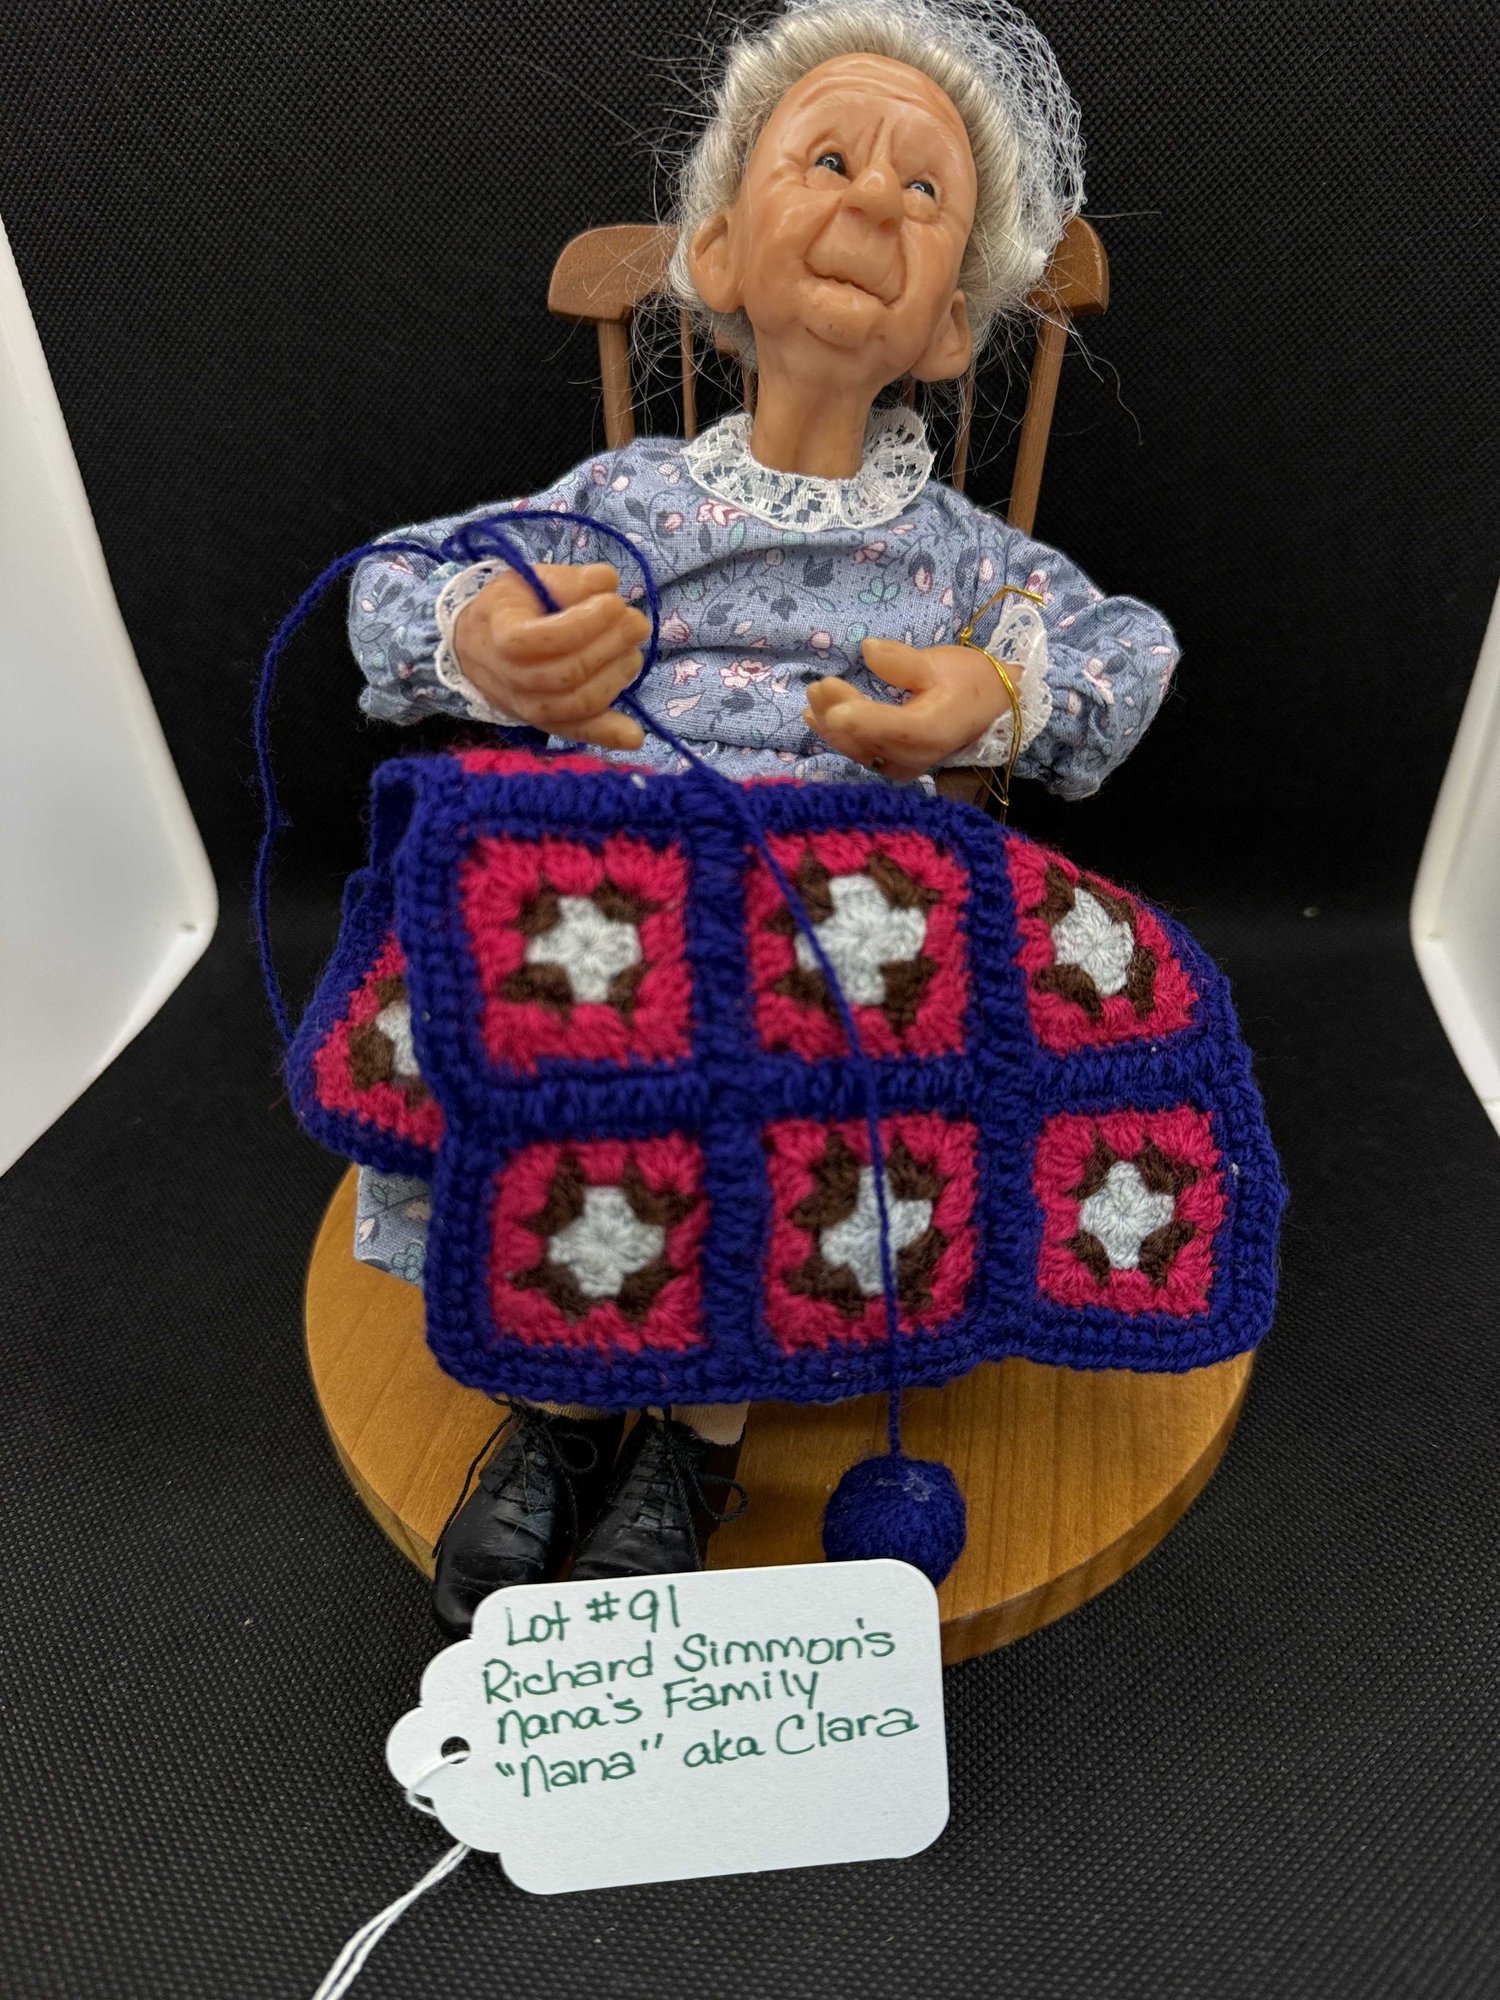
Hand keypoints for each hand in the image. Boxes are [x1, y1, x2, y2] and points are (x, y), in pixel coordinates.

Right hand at [454, 561, 649, 750]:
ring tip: (632, 650)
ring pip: (579, 703)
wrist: (475, 648)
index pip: (550, 638)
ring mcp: (528, 707)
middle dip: (612, 646)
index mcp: (503, 636)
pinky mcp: (546, 724)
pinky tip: (634, 736)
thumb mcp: (529, 581)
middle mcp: (512, 679)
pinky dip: (607, 735)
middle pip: (569, 673)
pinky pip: (578, 733)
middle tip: (635, 622)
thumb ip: (569, 580)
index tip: (613, 602)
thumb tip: (608, 581)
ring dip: (617, 676)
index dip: (589, 622)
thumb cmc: (510, 609)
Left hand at [803, 639, 1012, 783]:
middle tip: (816, 687)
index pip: (886, 726)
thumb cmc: (969, 682)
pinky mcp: (895, 765)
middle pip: (865, 739)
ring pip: (858, 749)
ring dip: (833, 725)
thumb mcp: (938, 664)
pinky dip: (841, 736)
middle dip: (836, 713)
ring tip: (813, 699)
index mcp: (929, 731)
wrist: (993, 708)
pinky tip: (820, 720)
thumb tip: (867, 649)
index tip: (827, 696)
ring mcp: (903, 765)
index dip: (855, 715)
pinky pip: (862, 753)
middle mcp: (914, 756)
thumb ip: (901, 661)